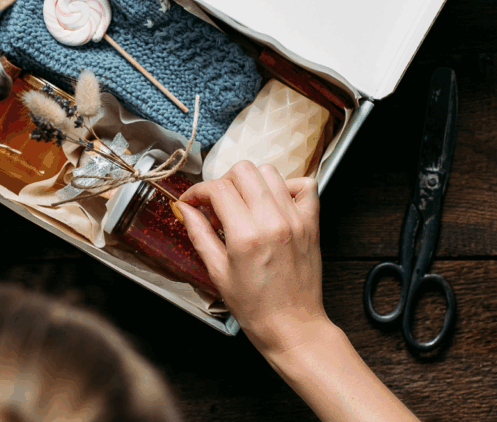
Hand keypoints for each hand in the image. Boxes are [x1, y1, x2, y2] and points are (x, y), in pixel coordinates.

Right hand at [177, 161, 326, 354]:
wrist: (292, 326)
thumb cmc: (255, 307)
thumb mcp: (218, 272)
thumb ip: (200, 234)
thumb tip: (185, 209)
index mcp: (246, 236)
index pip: (218, 189)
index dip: (199, 191)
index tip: (193, 202)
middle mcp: (273, 221)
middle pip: (243, 170)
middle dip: (223, 182)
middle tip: (217, 204)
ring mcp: (296, 219)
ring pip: (270, 172)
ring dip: (251, 182)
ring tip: (244, 205)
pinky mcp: (312, 223)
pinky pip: (304, 185)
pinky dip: (287, 186)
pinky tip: (274, 203)